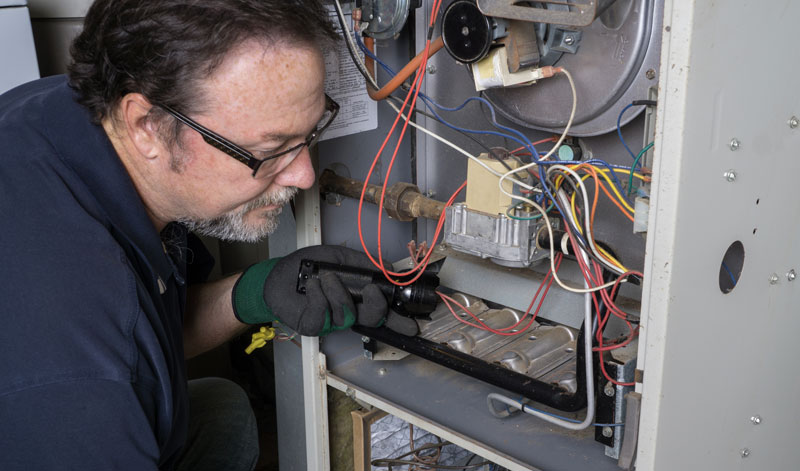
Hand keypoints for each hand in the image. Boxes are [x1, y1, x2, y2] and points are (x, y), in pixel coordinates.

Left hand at [232, 245, 417, 335]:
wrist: (278, 274)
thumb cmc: (308, 267)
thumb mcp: (340, 258)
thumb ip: (365, 263)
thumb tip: (389, 267)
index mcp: (358, 298)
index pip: (383, 313)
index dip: (398, 321)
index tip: (413, 324)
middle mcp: (347, 312)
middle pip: (372, 319)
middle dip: (376, 307)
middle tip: (373, 291)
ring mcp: (330, 321)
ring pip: (346, 315)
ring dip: (338, 293)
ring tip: (326, 277)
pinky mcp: (312, 325)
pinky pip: (322, 315)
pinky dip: (318, 296)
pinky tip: (313, 285)